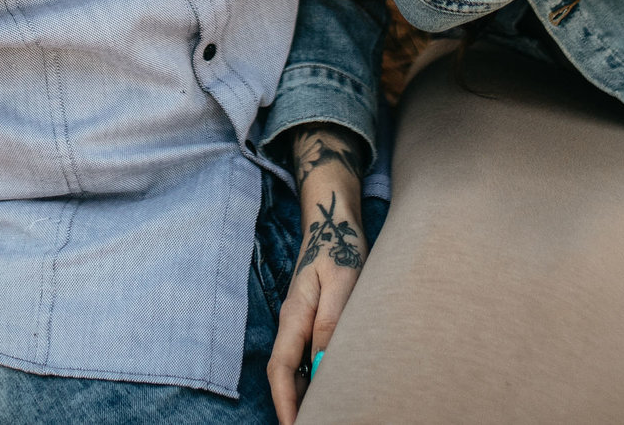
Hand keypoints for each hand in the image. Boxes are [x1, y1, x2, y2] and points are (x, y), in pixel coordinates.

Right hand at [267, 161, 367, 423]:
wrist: (333, 218)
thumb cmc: (340, 246)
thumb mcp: (342, 280)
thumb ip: (332, 319)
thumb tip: (324, 359)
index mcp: (295, 315)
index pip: (281, 368)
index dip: (285, 401)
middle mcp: (293, 322)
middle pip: (284, 373)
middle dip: (290, 404)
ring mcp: (301, 320)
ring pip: (295, 366)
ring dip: (302, 393)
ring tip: (319, 414)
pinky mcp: (313, 317)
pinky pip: (307, 354)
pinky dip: (313, 376)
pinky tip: (327, 386)